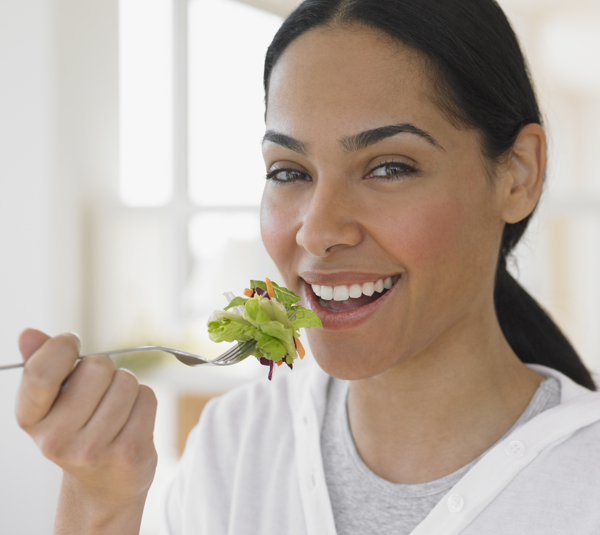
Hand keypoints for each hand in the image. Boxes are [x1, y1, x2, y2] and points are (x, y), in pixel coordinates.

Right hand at [15, 329, 157, 527]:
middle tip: (99, 393)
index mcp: (30, 419)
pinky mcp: (129, 453)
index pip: (41, 371)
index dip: (63, 346)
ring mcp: (93, 449)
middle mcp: (56, 439)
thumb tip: (29, 334)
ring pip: (126, 381)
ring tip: (115, 411)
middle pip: (98, 367)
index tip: (72, 346)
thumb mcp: (53, 402)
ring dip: (126, 388)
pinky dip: (144, 402)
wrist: (103, 485)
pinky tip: (131, 422)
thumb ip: (41, 365)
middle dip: (105, 371)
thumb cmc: (78, 430)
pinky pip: (147, 398)